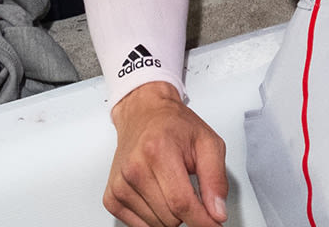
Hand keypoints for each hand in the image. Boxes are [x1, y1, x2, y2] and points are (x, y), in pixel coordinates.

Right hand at [105, 82, 228, 226]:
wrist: (144, 114)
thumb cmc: (174, 126)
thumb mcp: (208, 143)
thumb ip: (216, 179)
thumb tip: (217, 213)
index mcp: (158, 152)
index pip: (182, 203)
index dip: (202, 221)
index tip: (214, 225)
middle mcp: (135, 168)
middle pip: (170, 218)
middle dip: (188, 212)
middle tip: (190, 189)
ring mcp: (120, 185)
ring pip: (157, 225)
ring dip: (171, 214)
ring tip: (171, 186)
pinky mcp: (111, 197)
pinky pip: (139, 226)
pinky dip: (154, 217)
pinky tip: (157, 194)